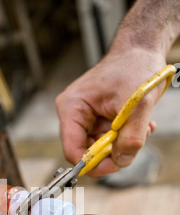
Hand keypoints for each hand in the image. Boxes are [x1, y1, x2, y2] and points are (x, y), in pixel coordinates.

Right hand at [56, 48, 166, 176]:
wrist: (142, 50)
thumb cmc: (135, 65)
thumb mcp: (138, 104)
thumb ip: (131, 137)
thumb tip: (121, 160)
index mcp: (72, 108)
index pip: (73, 150)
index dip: (93, 164)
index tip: (116, 164)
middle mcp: (74, 115)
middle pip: (87, 152)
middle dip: (112, 153)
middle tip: (133, 143)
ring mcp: (86, 118)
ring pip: (100, 149)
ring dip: (122, 144)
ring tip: (141, 127)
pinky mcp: (98, 120)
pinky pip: (109, 140)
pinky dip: (125, 138)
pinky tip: (138, 124)